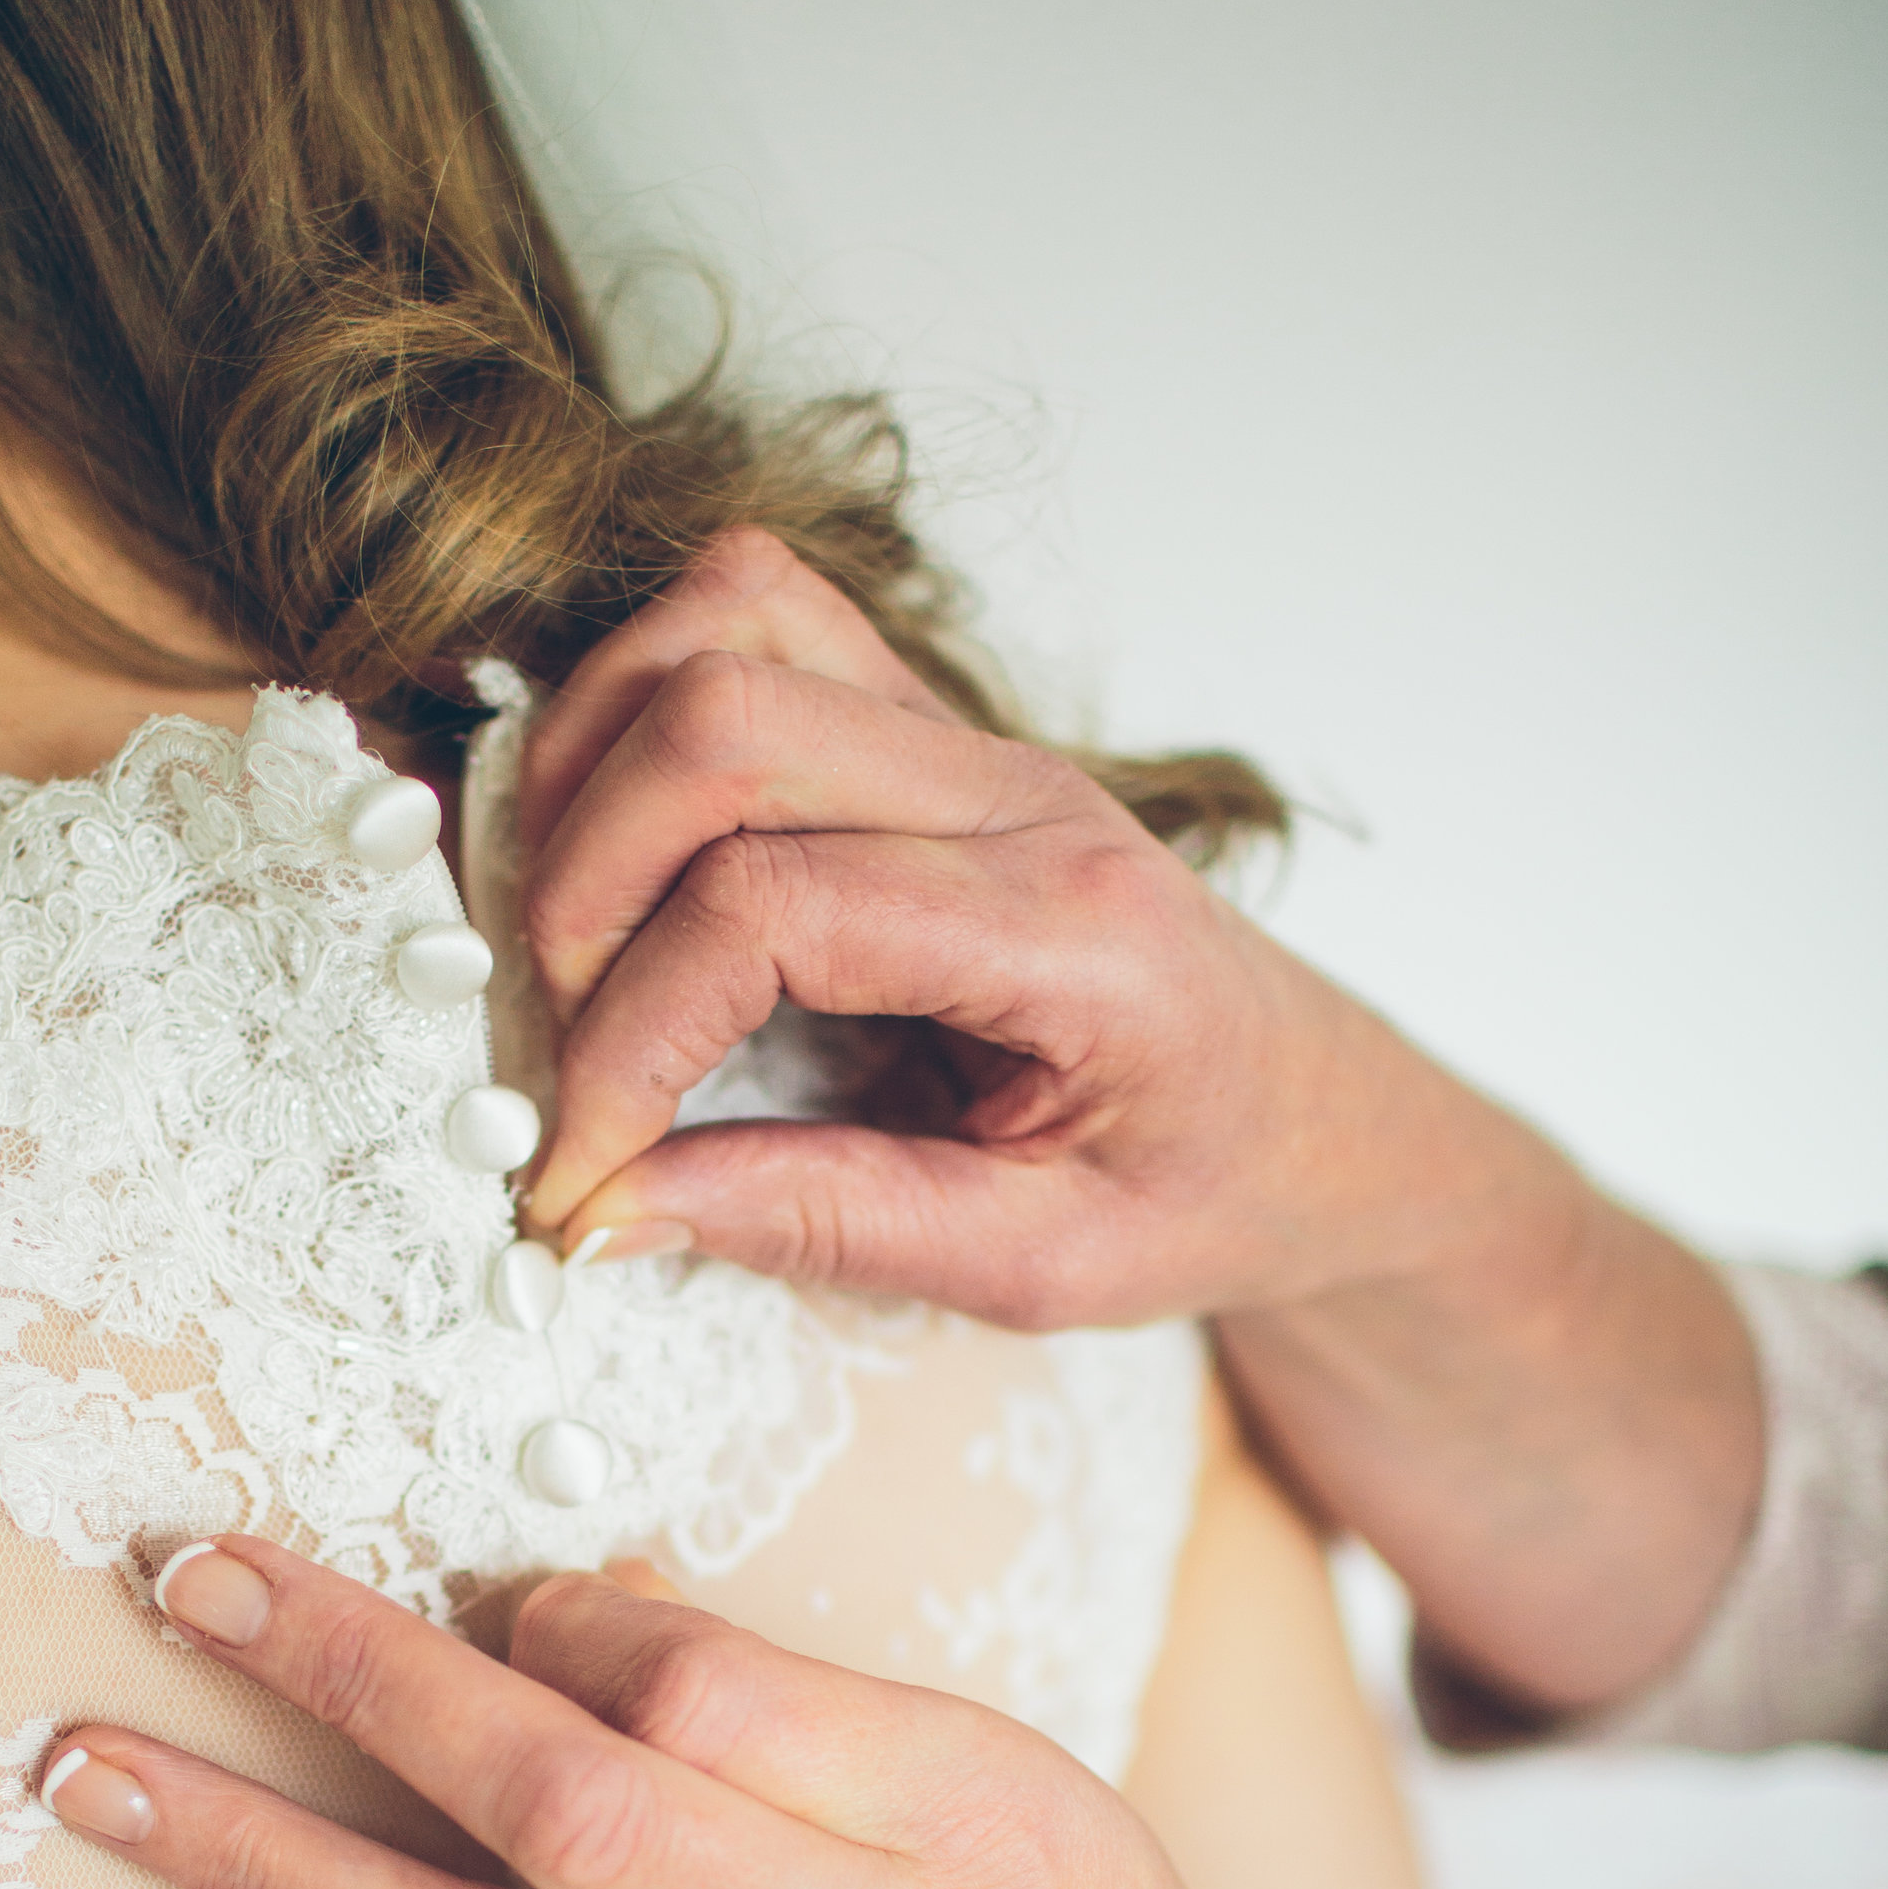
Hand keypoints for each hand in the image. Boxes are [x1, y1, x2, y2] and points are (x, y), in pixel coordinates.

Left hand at [45, 1539, 1362, 1888]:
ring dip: (259, 1869)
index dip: (563, 1619)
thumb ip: (812, 1705)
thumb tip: (587, 1611)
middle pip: (547, 1806)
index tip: (501, 1585)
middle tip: (182, 1574)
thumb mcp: (1028, 1793)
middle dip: (353, 1675)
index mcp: (920, 1828)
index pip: (691, 1692)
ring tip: (89, 1778)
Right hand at [513, 535, 1493, 1332]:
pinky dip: (640, 708)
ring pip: (727, 622)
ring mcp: (974, 738)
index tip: (577, 1170)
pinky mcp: (927, 727)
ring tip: (575, 940)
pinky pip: (753, 620)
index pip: (773, 909)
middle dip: (586, 889)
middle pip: (727, 722)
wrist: (1324, 1124)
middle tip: (563, 1044)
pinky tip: (621, 853)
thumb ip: (822, 1225)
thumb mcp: (1037, 1268)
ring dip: (595, 766)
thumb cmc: (1207, 1192)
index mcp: (1071, 931)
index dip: (630, 1039)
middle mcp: (1022, 793)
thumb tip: (603, 1209)